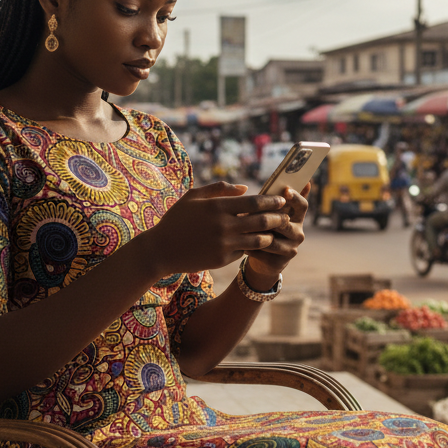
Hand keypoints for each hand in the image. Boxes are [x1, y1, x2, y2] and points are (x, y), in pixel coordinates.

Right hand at [140, 182, 288, 278]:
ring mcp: (223, 244)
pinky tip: (258, 243)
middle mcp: (223, 225)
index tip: (281, 200)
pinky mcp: (222, 259)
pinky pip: (244, 251)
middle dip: (278, 218)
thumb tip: (246, 188)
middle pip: (261, 221)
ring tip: (276, 231)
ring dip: (269, 235)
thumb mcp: (194, 197)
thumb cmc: (177, 219)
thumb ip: (220, 188)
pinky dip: (252, 247)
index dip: (271, 201)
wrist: (160, 250)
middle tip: (286, 216)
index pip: (254, 202)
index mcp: (217, 206)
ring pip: (257, 239)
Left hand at [244, 182, 309, 289]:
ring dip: (254, 233)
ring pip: (272, 237)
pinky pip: (264, 251)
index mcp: (298, 218)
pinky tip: (240, 244)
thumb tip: (301, 180)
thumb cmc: (265, 228)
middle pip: (285, 221)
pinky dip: (250, 247)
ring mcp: (292, 248)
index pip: (303, 205)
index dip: (295, 197)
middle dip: (266, 216)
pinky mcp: (282, 261)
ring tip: (240, 229)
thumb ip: (279, 199)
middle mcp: (299, 233)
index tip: (285, 190)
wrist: (263, 259)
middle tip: (249, 211)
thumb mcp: (271, 212)